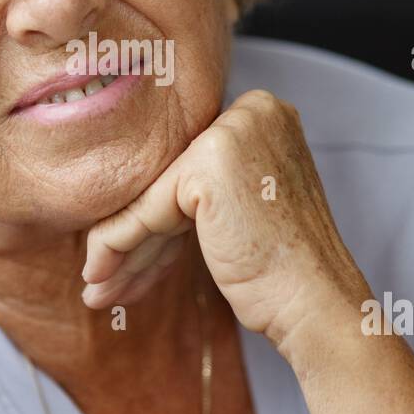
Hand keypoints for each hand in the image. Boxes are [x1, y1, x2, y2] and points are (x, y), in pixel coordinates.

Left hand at [81, 89, 371, 354]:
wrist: (318, 304)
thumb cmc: (287, 270)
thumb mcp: (248, 206)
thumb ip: (205, 186)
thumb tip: (143, 196)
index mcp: (265, 112)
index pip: (188, 169)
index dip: (154, 220)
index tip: (127, 259)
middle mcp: (252, 109)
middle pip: (170, 184)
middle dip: (134, 240)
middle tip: (102, 280)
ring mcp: (231, 132)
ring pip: (152, 199)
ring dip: (119, 252)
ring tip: (96, 291)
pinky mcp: (206, 165)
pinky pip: (144, 212)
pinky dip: (115, 248)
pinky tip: (96, 277)